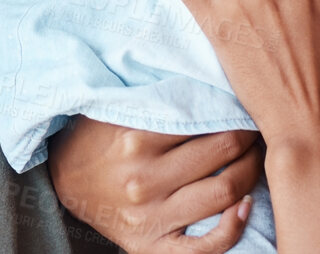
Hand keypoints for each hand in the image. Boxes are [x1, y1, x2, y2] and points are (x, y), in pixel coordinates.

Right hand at [46, 116, 262, 253]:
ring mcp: (150, 218)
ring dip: (250, 172)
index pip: (206, 121)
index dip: (234, 111)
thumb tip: (214, 83)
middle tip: (256, 127)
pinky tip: (246, 205)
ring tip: (254, 157)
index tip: (244, 106)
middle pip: (222, 154)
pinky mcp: (151, 246)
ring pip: (223, 193)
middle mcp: (144, 181)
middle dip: (248, 137)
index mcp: (136, 141)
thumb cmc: (97, 138)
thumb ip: (162, 98)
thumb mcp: (120, 109)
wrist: (63, 182)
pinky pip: (204, 248)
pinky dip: (233, 228)